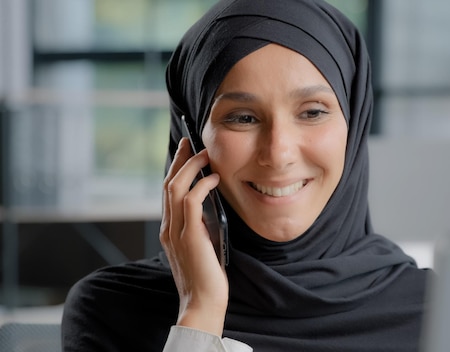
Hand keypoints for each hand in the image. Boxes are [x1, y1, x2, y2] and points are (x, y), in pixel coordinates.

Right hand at [160, 138, 227, 335]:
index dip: (176, 169)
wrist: (202, 302)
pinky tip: (214, 179)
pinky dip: (202, 185)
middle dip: (180, 160)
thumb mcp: (201, 245)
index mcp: (170, 230)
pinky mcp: (188, 236)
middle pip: (168, 184)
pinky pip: (190, 201)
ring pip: (176, 188)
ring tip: (205, 155)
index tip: (186, 152)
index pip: (169, 192)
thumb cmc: (206, 277)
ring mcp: (176, 231)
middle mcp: (168, 228)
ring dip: (191, 167)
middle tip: (191, 142)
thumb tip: (208, 205)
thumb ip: (199, 226)